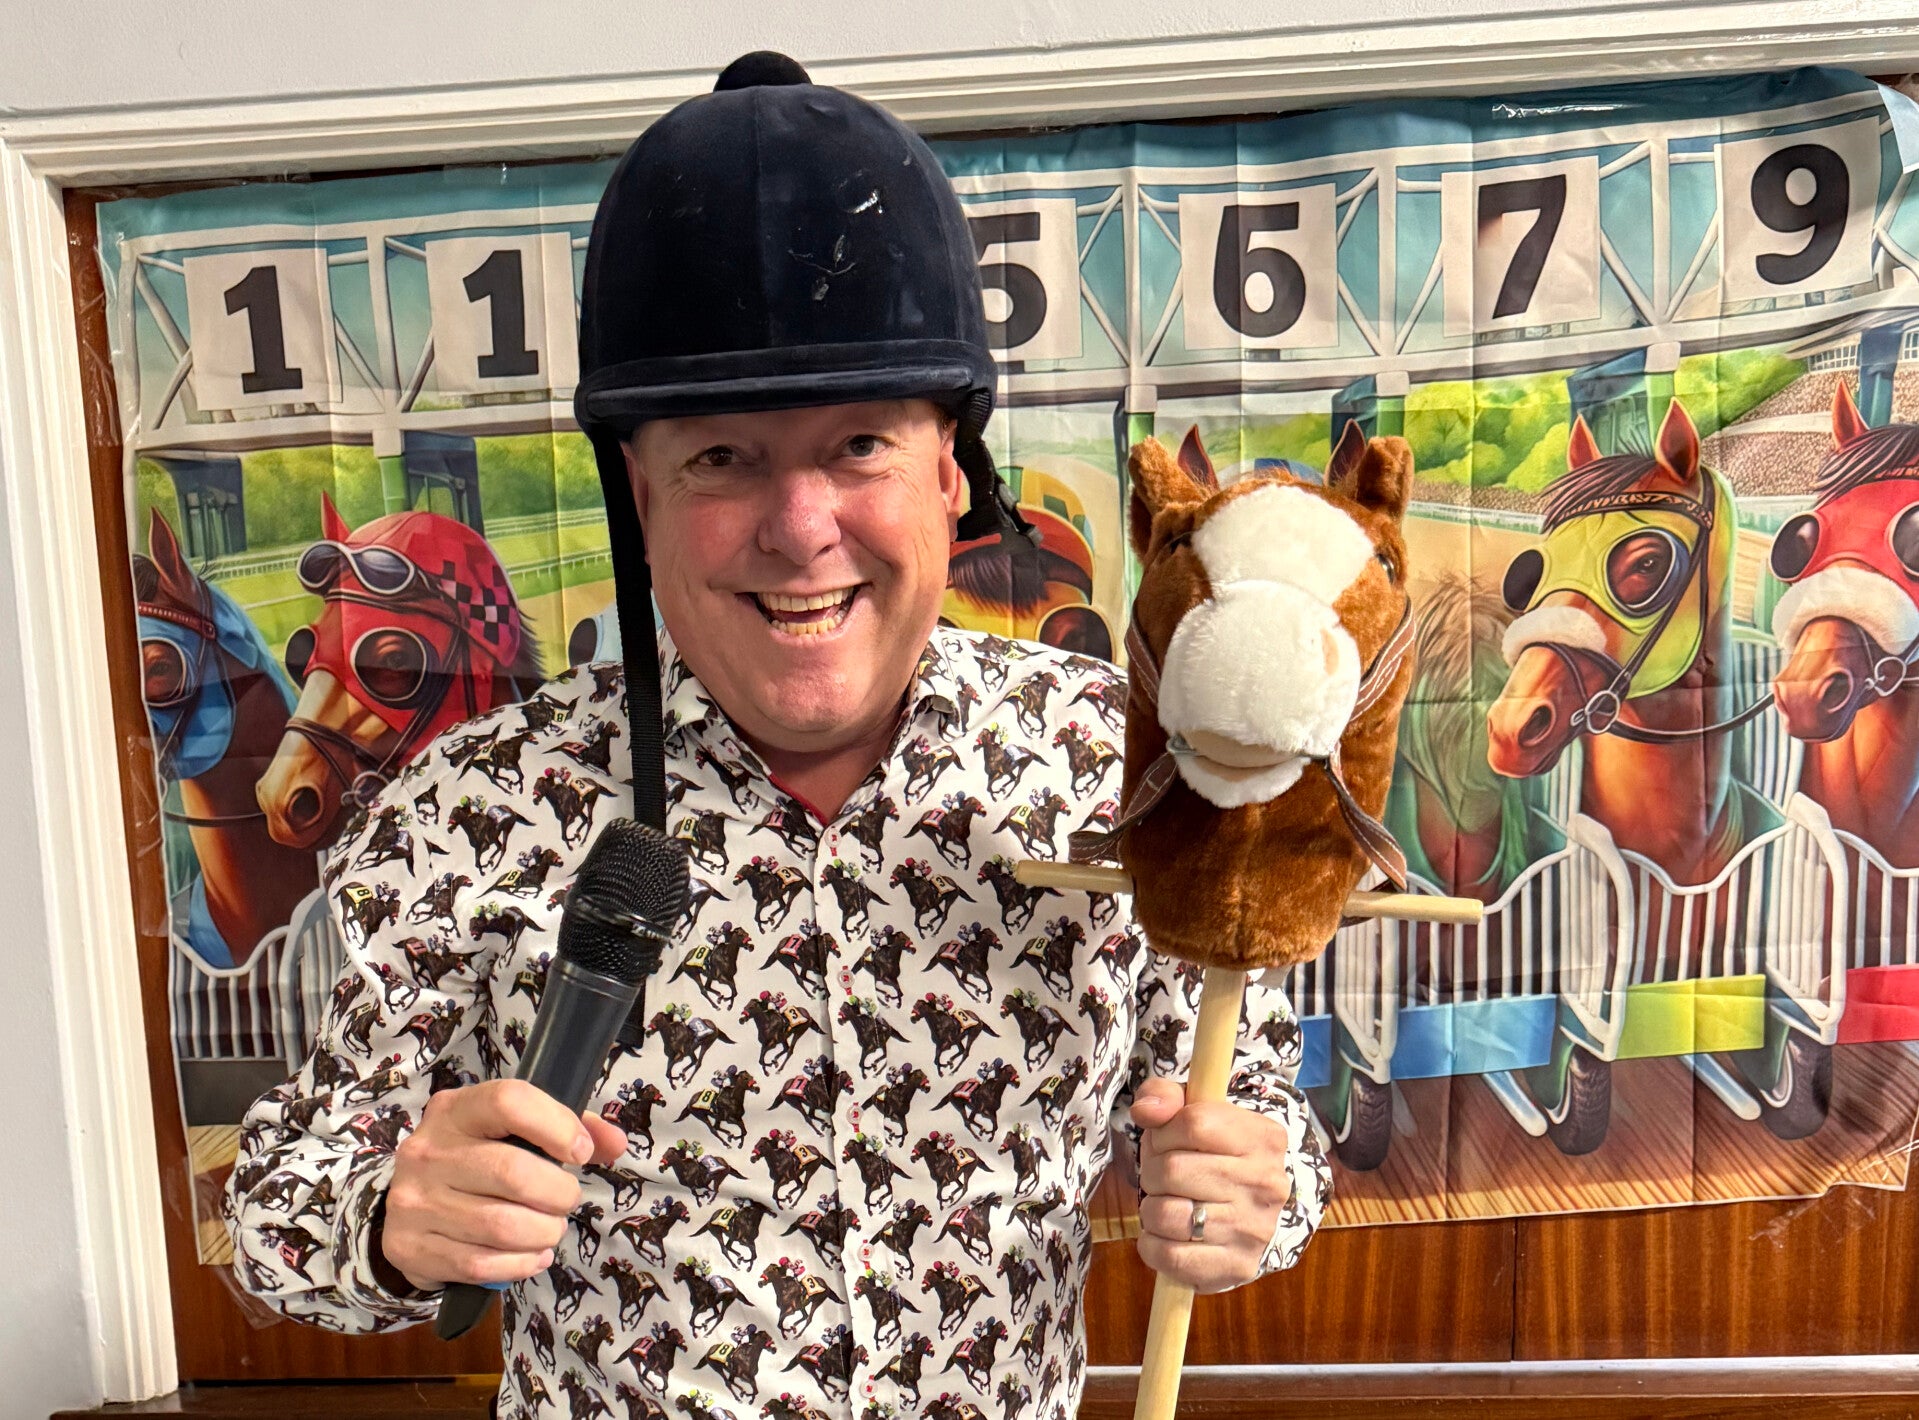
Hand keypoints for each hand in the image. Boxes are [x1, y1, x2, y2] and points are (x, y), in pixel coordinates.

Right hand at [379, 1079, 627, 1291]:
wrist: (409, 1208)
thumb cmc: (476, 1161)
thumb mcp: (511, 1132)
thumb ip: (569, 1128)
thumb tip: (615, 1143)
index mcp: (456, 1109)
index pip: (510, 1101)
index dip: (557, 1126)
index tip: (580, 1152)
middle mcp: (427, 1150)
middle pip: (512, 1172)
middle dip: (558, 1194)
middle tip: (566, 1200)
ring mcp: (414, 1201)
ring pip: (500, 1225)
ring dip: (543, 1233)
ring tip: (550, 1230)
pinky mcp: (410, 1248)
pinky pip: (481, 1265)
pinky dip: (520, 1264)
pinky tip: (531, 1256)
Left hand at [1128, 1076, 1291, 1293]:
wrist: (1249, 1213)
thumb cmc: (1211, 1156)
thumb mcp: (1194, 1112)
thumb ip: (1164, 1096)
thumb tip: (1145, 1110)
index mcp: (1263, 1137)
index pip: (1193, 1123)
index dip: (1164, 1132)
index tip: (1168, 1142)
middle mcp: (1266, 1183)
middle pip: (1173, 1170)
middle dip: (1153, 1171)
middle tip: (1164, 1177)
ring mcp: (1254, 1228)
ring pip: (1166, 1214)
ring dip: (1151, 1209)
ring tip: (1167, 1204)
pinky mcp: (1237, 1266)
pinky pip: (1170, 1256)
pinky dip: (1153, 1244)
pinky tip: (1166, 1234)